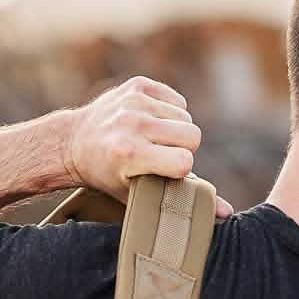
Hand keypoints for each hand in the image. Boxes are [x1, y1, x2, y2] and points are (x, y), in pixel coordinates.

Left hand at [64, 76, 232, 217]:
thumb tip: (227, 213)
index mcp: (131, 154)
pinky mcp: (137, 85)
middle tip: (162, 155)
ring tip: (153, 139)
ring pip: (186, 116)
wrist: (72, 143)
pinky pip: (176, 99)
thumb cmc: (109, 176)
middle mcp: (133, 124)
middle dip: (183, 148)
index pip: (185, 161)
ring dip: (175, 130)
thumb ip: (183, 202)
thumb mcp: (139, 194)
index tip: (165, 172)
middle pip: (193, 135)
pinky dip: (169, 111)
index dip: (181, 169)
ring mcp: (134, 100)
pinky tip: (150, 122)